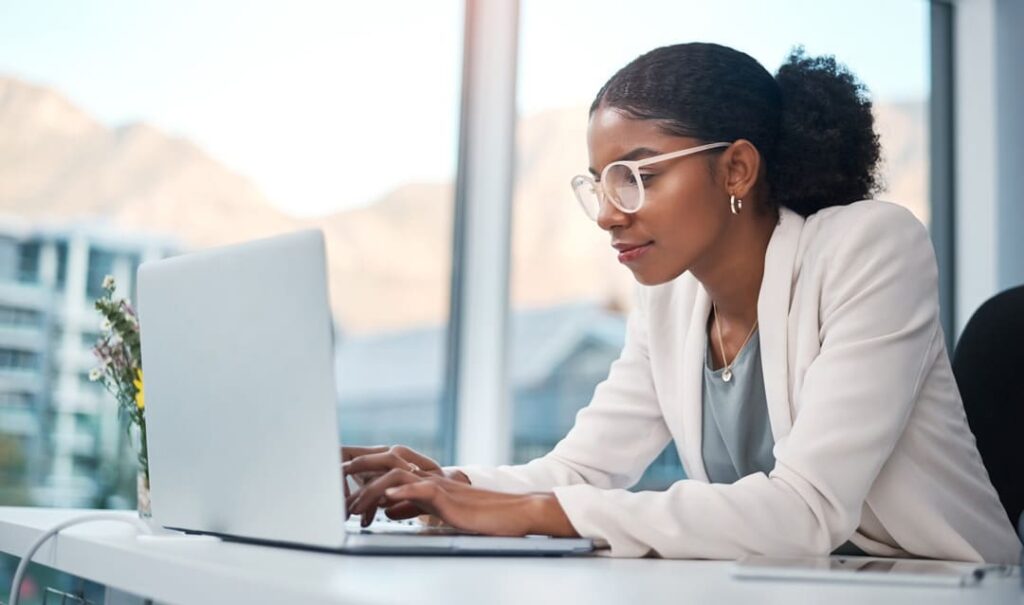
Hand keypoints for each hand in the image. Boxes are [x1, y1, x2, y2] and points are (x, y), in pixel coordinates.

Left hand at [341, 445, 468, 525]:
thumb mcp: (433, 508)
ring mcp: (435, 482)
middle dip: (358, 468)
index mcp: (419, 478)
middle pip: (386, 461)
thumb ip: (409, 504)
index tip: (338, 480)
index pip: (385, 468)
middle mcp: (424, 475)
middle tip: (334, 480)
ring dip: (372, 489)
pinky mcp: (445, 495)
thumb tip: (387, 509)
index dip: (361, 471)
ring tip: (355, 505)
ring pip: (397, 475)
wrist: (502, 511)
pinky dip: (403, 492)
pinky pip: (421, 489)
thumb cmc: (471, 512)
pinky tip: (387, 499)